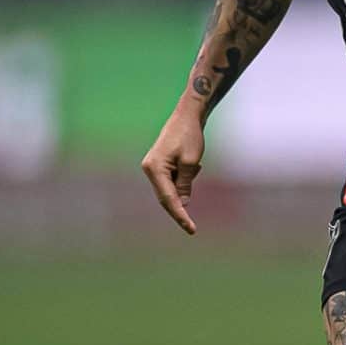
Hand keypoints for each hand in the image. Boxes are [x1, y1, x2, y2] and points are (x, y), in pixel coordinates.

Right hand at [140, 110, 205, 235]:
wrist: (187, 116)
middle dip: (179, 208)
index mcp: (154, 169)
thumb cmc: (190, 136)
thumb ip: (185, 185)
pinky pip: (172, 180)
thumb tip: (182, 204)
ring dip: (185, 186)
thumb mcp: (191, 163)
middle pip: (165, 197)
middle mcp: (150, 168)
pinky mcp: (159, 164)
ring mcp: (153, 166)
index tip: (190, 229)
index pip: (168, 199)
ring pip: (170, 188)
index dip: (180, 215)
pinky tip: (194, 164)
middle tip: (191, 227)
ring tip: (196, 165)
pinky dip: (184, 178)